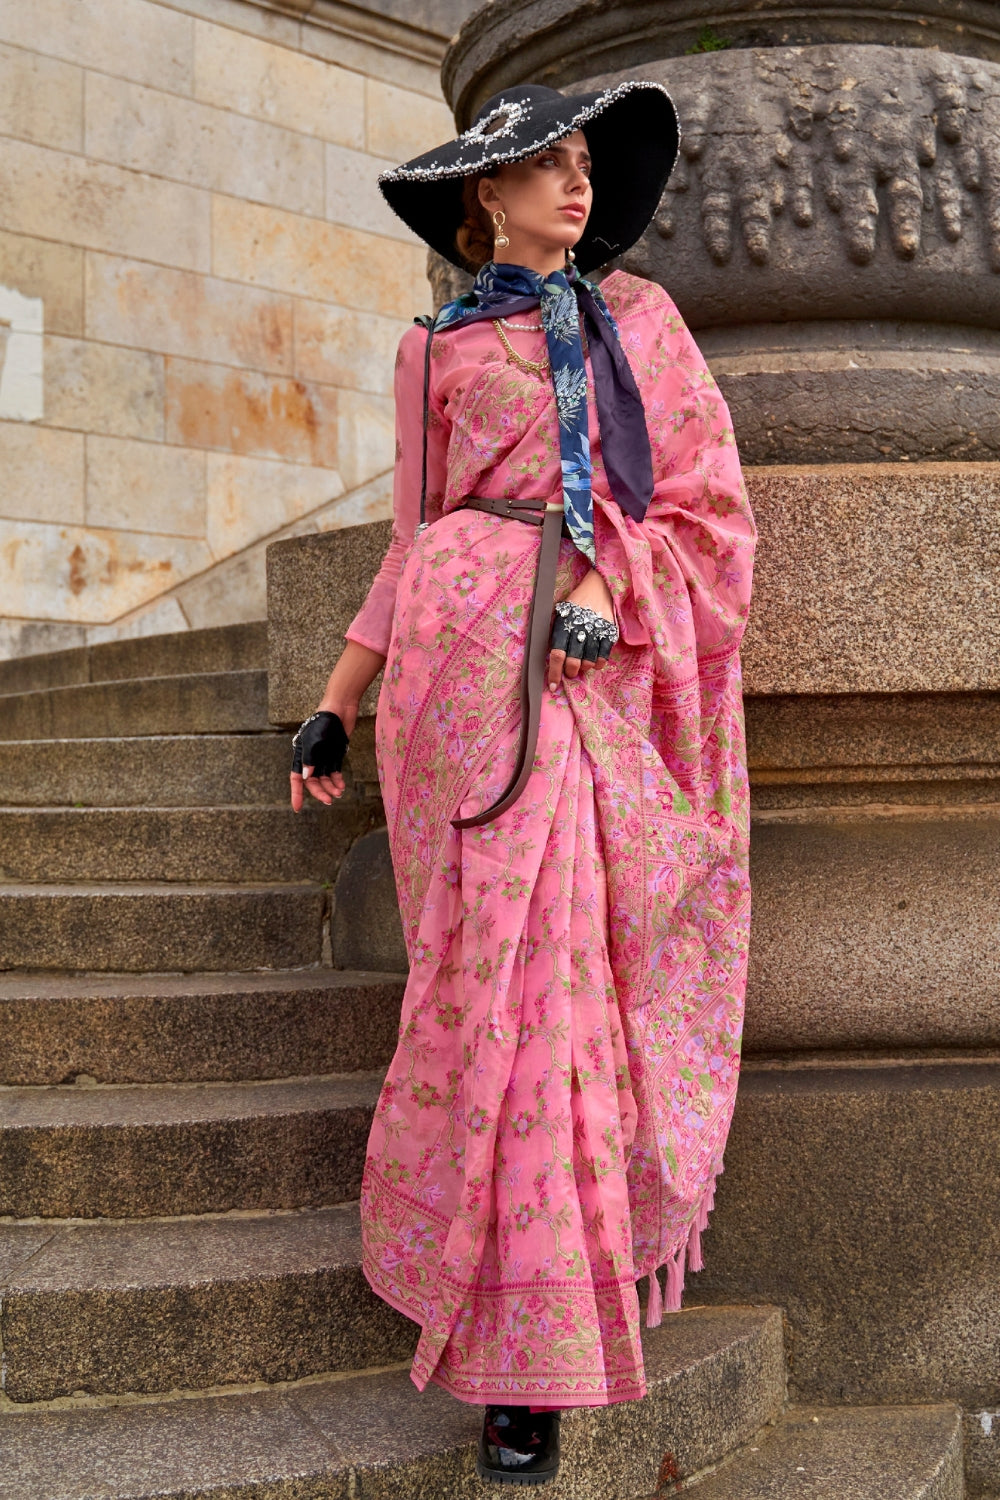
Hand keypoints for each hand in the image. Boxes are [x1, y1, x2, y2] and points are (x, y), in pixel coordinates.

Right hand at [290, 701, 358, 810]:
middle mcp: (311, 758)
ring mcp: (323, 757)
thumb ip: (310, 760)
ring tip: (339, 793)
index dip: (296, 793)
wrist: (340, 708)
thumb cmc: (323, 723)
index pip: (296, 778)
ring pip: (325, 779)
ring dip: (331, 788)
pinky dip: (338, 781)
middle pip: (313, 782)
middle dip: (320, 792)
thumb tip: (305, 778)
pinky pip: (334, 773)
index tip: (297, 809)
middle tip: (329, 801)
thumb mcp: (314, 742)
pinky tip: (342, 786)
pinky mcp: (335, 755)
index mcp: (301, 754)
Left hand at [547, 568, 616, 690]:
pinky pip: (603, 657)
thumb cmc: (575, 602)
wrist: (598, 586)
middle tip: (570, 671)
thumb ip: (555, 633)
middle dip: (570, 672)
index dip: (554, 674)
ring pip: (589, 662)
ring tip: (582, 664)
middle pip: (573, 662)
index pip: (557, 655)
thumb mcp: (560, 613)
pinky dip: (598, 664)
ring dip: (584, 668)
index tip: (553, 687)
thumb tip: (551, 658)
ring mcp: (596, 632)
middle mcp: (579, 629)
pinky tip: (594, 662)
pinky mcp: (609, 633)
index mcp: (563, 625)